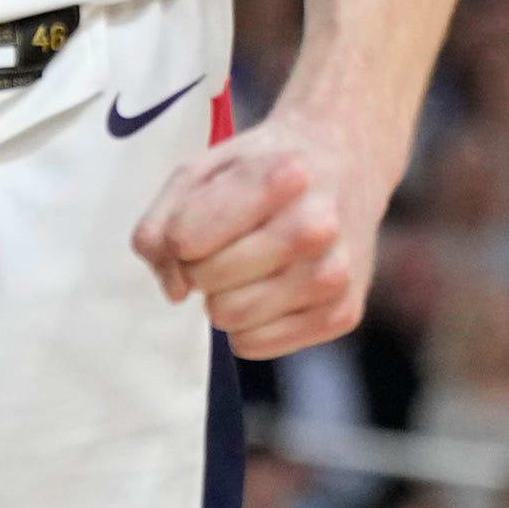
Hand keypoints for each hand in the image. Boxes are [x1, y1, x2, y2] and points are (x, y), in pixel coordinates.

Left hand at [133, 110, 398, 361]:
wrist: (347, 162)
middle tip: (230, 241)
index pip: (185, 238)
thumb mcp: (203, 170)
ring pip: (229, 319)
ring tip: (252, 263)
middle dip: (202, 265)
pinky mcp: (343, 313)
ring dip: (224, 296)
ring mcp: (335, 274)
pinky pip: (254, 345)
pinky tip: (274, 286)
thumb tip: (175, 289)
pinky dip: (249, 323)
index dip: (180, 234)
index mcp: (284, 176)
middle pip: (207, 280)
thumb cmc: (264, 169)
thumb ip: (161, 224)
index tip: (202, 216)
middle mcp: (318, 227)